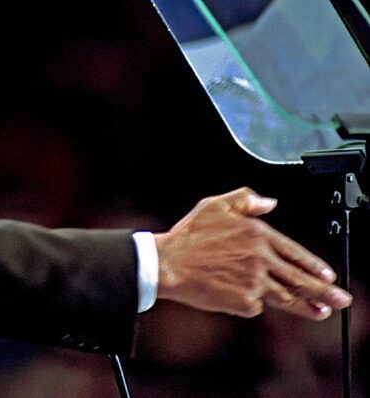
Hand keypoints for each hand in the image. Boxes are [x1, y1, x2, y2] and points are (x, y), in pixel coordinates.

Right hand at [154, 187, 351, 319]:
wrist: (168, 264)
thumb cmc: (189, 236)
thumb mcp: (214, 205)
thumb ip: (245, 198)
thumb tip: (269, 202)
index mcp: (257, 234)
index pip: (295, 253)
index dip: (314, 265)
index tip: (328, 275)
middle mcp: (261, 258)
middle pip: (300, 279)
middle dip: (326, 291)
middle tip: (342, 299)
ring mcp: (254, 282)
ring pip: (288, 297)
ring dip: (308, 306)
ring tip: (321, 312)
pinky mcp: (244, 301)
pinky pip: (256, 306)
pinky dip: (253, 304)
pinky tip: (244, 300)